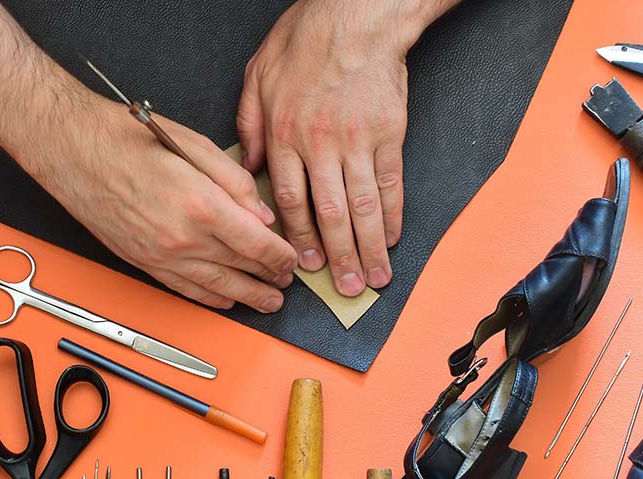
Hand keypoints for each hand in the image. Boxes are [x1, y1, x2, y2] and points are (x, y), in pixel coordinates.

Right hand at [37, 99, 297, 311]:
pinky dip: (210, 299)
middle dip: (269, 277)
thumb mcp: (193, 144)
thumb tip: (261, 214)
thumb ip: (234, 181)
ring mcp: (161, 256)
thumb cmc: (126, 139)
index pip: (257, 244)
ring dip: (246, 297)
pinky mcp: (143, 262)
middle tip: (287, 283)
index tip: (292, 259)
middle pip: (240, 268)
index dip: (281, 256)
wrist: (72, 151)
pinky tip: (226, 301)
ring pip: (215, 287)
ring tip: (268, 302)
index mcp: (201, 205)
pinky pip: (184, 290)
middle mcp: (183, 238)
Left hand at [237, 0, 450, 296]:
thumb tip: (248, 166)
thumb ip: (249, 123)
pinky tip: (393, 238)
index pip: (288, 201)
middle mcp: (320, 145)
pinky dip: (394, 214)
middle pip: (328, 215)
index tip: (303, 265)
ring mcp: (357, 142)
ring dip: (368, 248)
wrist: (358, 14)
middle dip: (337, 257)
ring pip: (362, 207)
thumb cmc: (306, 39)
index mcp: (284, 134)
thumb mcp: (258, 75)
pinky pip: (392, 183)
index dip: (297, 238)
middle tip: (346, 288)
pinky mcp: (389, 134)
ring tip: (374, 277)